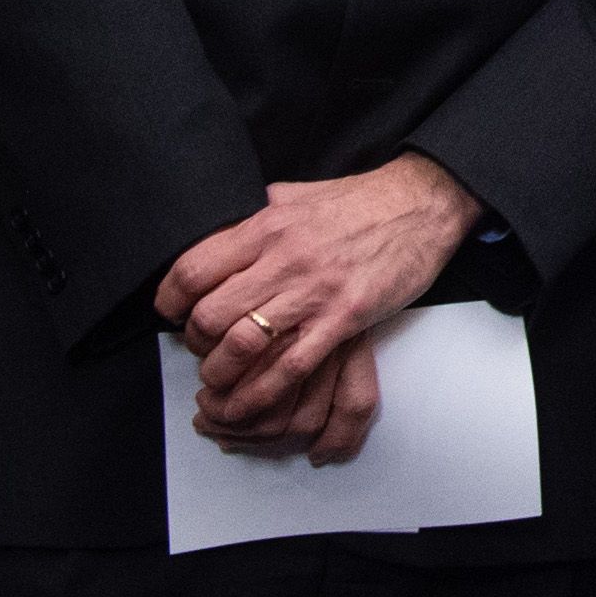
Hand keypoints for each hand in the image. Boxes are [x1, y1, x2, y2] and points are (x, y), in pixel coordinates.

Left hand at [156, 155, 478, 437]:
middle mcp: (285, 259)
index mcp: (268, 226)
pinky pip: (290, 366)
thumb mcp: (298, 194)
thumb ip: (257, 214)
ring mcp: (315, 292)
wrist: (425, 203)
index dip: (170, 301)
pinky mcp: (344, 318)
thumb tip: (222, 226)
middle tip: (202, 347)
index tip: (173, 313)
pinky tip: (248, 402)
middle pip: (209, 315)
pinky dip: (261, 392)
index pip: (192, 271)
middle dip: (195, 342)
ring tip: (219, 378)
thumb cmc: (362, 200)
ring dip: (220, 373)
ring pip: (242, 345)